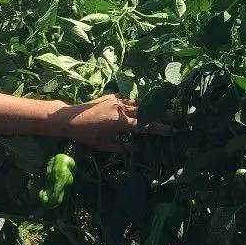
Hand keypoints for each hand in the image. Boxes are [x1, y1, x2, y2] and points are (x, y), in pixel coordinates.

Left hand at [52, 94, 173, 152]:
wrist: (69, 118)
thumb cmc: (86, 135)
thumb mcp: (104, 145)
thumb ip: (122, 147)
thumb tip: (136, 149)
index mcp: (122, 123)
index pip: (147, 126)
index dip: (161, 128)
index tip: (173, 130)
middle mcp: (122, 109)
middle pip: (147, 111)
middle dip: (162, 113)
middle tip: (176, 115)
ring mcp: (117, 100)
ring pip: (139, 102)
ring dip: (151, 106)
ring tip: (162, 108)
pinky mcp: (112, 96)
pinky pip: (128, 98)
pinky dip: (136, 101)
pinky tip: (140, 104)